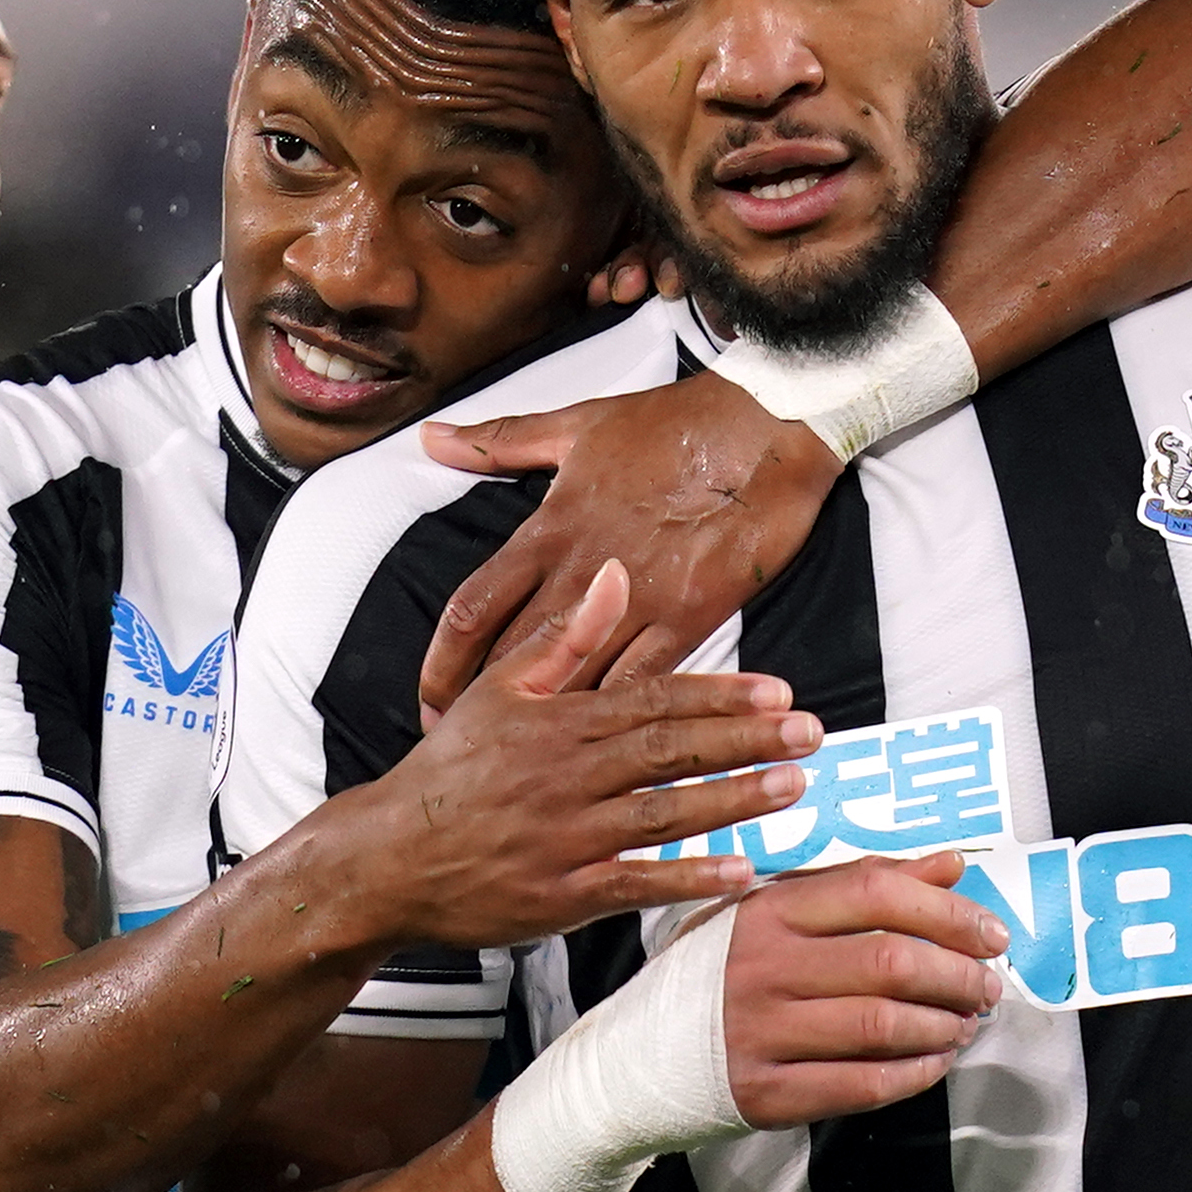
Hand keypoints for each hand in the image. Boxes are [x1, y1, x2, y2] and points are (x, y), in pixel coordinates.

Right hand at [343, 561, 817, 948]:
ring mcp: (566, 839)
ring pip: (662, 815)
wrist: (388, 857)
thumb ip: (564, 637)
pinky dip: (687, 879)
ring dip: (733, 802)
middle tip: (810, 732)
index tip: (777, 690)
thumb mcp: (496, 691)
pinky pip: (634, 884)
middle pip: (670, 753)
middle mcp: (568, 778)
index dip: (719, 696)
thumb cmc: (450, 772)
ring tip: (793, 788)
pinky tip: (740, 872)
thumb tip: (613, 574)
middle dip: (745, 741)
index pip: (653, 702)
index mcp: (559, 724)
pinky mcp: (562, 895)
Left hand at [414, 380, 844, 719]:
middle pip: (513, 662)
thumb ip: (500, 442)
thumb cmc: (674, 424)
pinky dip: (621, 722)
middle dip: (483, 711)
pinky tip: (607, 754)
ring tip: (528, 767)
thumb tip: (434, 439)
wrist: (762, 427)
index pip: (472, 609)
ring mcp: (635, 604)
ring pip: (574, 683)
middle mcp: (581, 576)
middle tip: (469, 747)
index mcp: (548, 530)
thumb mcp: (576, 425)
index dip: (442, 663)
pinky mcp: (688, 620)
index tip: (429, 698)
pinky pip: (643, 686)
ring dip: (549, 727)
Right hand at [719, 857, 1004, 1125]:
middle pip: (890, 961)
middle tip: (988, 988)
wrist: (634, 1057)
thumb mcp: (775, 911)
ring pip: (882, 1025)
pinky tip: (935, 1063)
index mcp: (768, 909)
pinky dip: (914, 1075)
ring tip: (964, 1024)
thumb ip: (863, 885)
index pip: (876, 892)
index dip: (947, 911)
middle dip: (958, 975)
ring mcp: (760, 1032)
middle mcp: (762, 966)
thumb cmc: (719, 974)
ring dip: (942, 1026)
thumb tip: (952, 865)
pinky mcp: (765, 1093)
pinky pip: (861, 1084)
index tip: (991, 934)